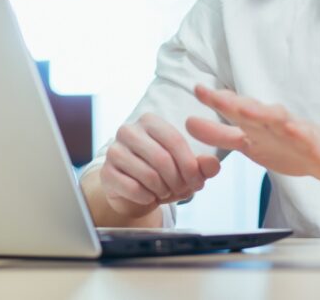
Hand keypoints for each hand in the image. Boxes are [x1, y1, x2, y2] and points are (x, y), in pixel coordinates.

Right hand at [100, 113, 221, 218]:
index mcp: (150, 122)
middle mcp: (128, 131)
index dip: (190, 165)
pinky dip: (147, 197)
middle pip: (162, 158)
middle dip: (177, 180)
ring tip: (165, 191)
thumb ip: (202, 166)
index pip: (175, 141)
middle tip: (181, 190)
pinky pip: (133, 188)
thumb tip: (213, 164)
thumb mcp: (186, 169)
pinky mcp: (106, 172)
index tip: (198, 182)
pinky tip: (149, 196)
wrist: (133, 192)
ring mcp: (114, 150)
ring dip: (162, 190)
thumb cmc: (162, 174)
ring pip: (147, 174)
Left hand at [186, 85, 319, 182]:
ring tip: (241, 108)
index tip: (196, 89)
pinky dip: (294, 129)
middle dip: (226, 101)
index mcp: (255, 125)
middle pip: (247, 109)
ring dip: (257, 112)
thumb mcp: (250, 145)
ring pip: (273, 118)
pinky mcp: (311, 141)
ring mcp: (291, 130)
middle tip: (206, 91)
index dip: (213, 102)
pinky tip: (288, 125)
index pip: (230, 112)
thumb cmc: (290, 148)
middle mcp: (270, 122)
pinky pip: (301, 134)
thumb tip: (190, 123)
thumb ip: (221, 135)